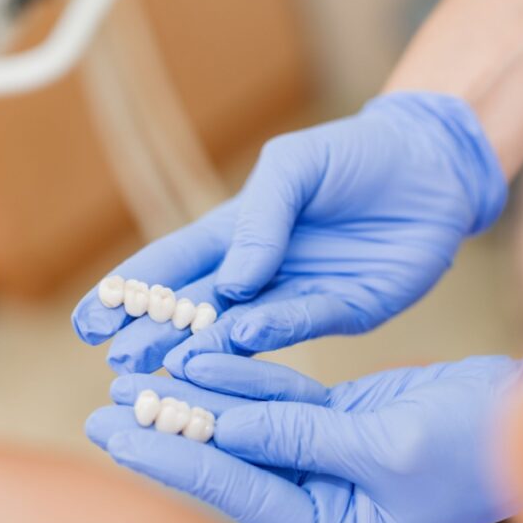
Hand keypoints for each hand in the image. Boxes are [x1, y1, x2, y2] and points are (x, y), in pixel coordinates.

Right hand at [71, 92, 506, 376]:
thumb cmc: (356, 155)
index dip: (130, 294)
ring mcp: (301, 295)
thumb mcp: (294, 167)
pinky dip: (271, 334)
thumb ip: (259, 217)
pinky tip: (240, 339)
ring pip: (243, 330)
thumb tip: (231, 282)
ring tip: (167, 367)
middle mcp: (263, 271)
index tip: (90, 323)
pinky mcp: (346, 311)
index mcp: (240, 232)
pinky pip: (303, 324)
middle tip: (121, 363)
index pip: (173, 265)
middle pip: (198, 310)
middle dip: (157, 336)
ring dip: (205, 348)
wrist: (432, 167)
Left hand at [85, 354, 522, 522]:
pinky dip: (245, 379)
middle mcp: (325, 505)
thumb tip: (222, 424)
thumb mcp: (388, 445)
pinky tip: (203, 358)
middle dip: (168, 432)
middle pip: (230, 462)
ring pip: (248, 427)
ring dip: (199, 398)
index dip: (171, 456)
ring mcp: (330, 464)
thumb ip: (301, 435)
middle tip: (104, 407)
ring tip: (139, 375)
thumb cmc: (476, 446)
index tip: (113, 431)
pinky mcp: (341, 426)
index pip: (236, 488)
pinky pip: (281, 401)